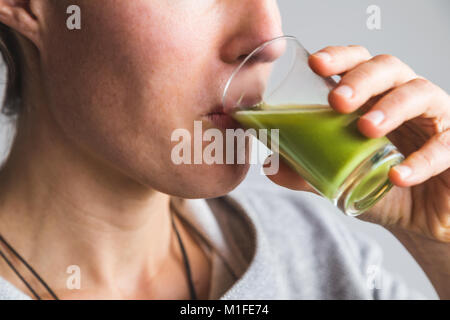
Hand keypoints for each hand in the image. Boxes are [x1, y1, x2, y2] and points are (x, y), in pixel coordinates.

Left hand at [264, 45, 449, 242]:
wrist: (416, 218)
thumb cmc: (377, 185)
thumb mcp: (338, 178)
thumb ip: (307, 171)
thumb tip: (269, 166)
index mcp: (373, 98)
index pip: (358, 63)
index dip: (340, 57)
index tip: (316, 64)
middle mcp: (403, 98)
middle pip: (387, 68)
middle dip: (361, 79)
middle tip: (337, 101)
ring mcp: (433, 117)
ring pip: (419, 92)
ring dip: (391, 108)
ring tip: (366, 128)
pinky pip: (446, 144)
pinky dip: (421, 160)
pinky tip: (397, 175)